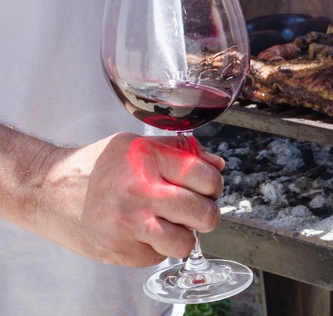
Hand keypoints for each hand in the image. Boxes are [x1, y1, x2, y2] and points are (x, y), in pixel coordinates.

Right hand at [35, 133, 224, 266]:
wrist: (46, 190)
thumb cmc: (95, 167)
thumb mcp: (136, 145)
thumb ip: (179, 152)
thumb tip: (217, 165)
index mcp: (147, 159)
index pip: (206, 178)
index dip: (213, 185)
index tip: (206, 188)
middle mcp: (139, 191)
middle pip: (205, 214)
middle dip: (206, 214)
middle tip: (195, 210)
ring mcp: (128, 224)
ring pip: (185, 243)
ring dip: (183, 236)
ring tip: (168, 224)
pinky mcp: (118, 250)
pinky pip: (158, 257)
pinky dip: (155, 247)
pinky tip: (140, 232)